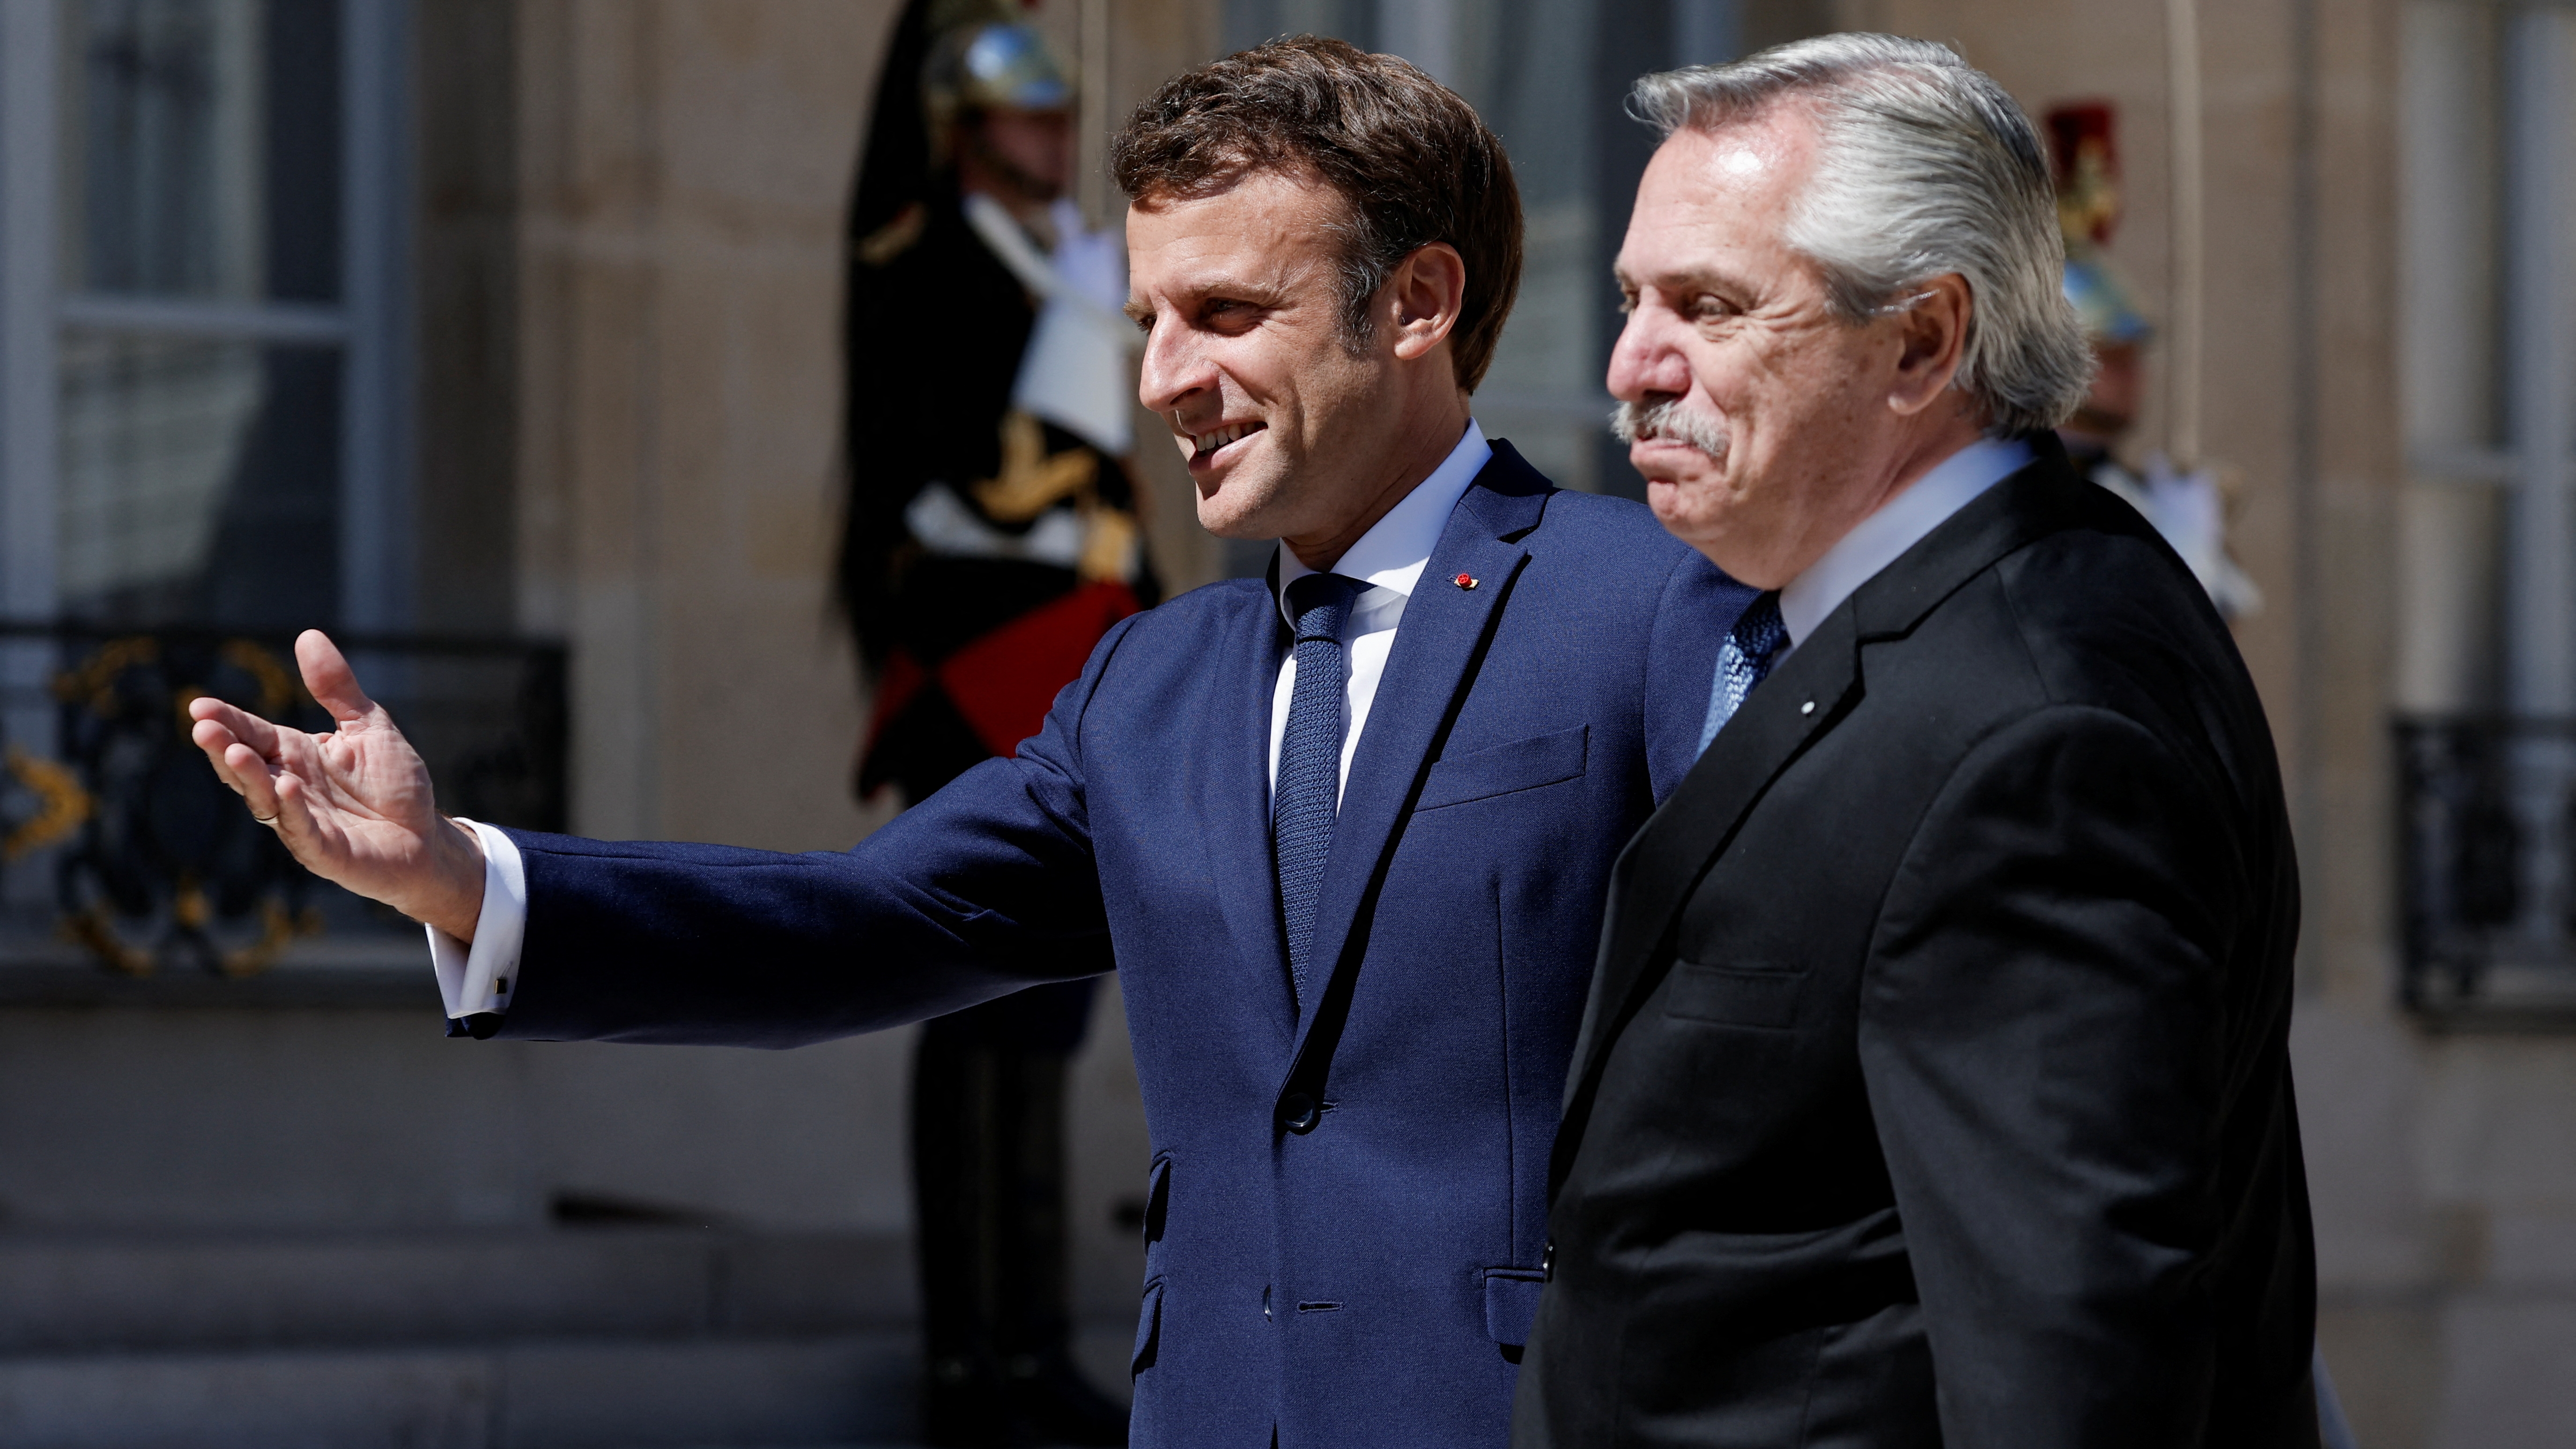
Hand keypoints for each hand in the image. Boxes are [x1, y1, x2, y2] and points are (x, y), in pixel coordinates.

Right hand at [188, 630, 487, 939]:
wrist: (426, 837)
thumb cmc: (393, 783)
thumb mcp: (368, 726)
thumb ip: (337, 688)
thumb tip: (308, 635)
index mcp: (295, 755)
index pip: (252, 733)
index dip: (227, 721)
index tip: (199, 706)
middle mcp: (289, 786)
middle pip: (246, 766)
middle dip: (223, 747)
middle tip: (204, 727)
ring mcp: (302, 821)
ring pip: (264, 798)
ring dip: (249, 777)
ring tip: (235, 753)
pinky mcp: (324, 850)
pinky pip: (302, 831)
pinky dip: (292, 812)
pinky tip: (288, 787)